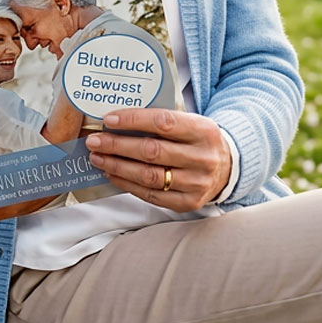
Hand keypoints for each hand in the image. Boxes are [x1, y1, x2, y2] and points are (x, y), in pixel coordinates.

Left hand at [84, 108, 231, 210]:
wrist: (227, 167)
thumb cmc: (198, 140)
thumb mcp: (190, 122)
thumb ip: (161, 121)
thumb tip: (117, 120)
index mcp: (203, 130)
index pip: (163, 122)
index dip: (133, 120)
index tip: (109, 120)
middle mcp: (202, 158)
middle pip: (152, 151)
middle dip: (118, 146)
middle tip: (95, 141)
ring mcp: (196, 183)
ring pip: (149, 176)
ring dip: (118, 166)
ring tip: (98, 157)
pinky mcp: (188, 202)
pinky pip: (151, 195)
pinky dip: (127, 184)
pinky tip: (112, 174)